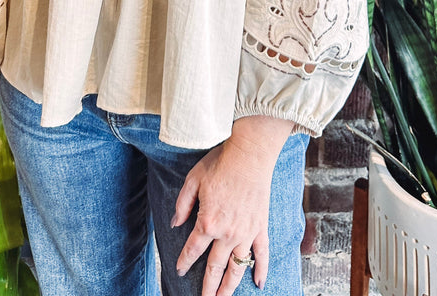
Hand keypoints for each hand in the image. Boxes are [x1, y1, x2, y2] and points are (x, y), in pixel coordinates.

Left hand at [172, 116, 293, 294]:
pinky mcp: (260, 227)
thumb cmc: (220, 164)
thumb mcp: (192, 180)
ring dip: (229, 287)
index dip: (184, 262)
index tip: (180, 271)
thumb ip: (182, 205)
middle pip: (214, 267)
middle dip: (207, 287)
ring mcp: (246, 233)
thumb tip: (175, 224)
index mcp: (207, 222)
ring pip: (237, 267)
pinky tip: (258, 283)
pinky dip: (261, 270)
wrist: (249, 155)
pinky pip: (262, 254)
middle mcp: (227, 234)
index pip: (193, 250)